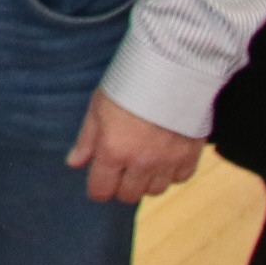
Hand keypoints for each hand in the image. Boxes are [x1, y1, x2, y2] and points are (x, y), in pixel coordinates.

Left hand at [66, 91, 202, 204]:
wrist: (170, 68)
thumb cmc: (128, 84)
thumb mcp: (98, 108)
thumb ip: (87, 140)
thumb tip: (74, 163)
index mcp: (113, 151)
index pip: (102, 190)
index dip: (98, 187)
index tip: (100, 180)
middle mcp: (141, 162)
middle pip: (129, 196)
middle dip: (122, 185)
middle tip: (122, 169)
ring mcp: (168, 161)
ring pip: (156, 190)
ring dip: (147, 180)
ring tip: (144, 161)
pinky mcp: (191, 154)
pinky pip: (181, 178)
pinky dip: (173, 172)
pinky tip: (166, 156)